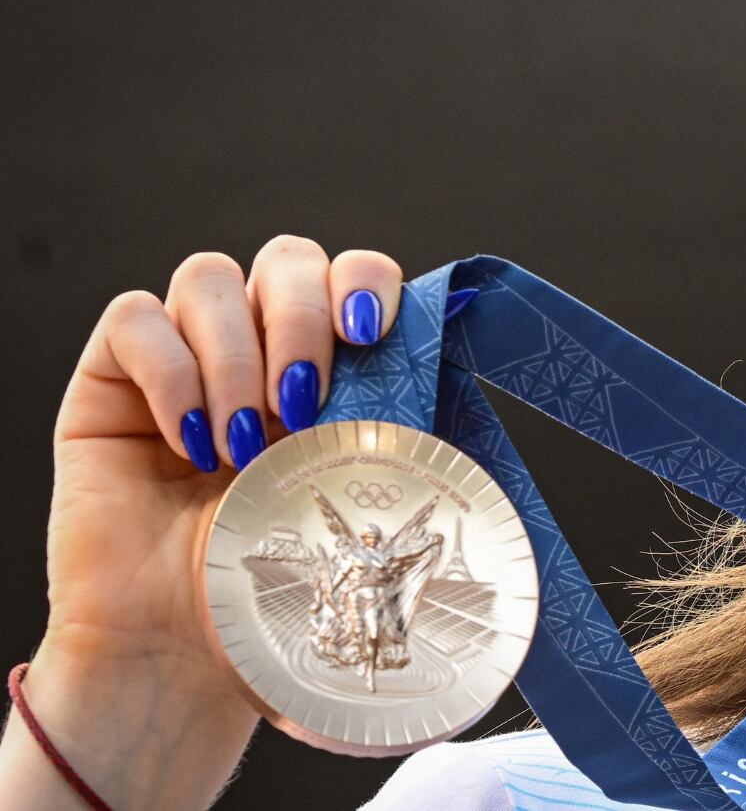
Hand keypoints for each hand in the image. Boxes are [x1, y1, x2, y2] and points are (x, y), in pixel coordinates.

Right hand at [40, 236, 403, 694]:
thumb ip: (407, 433)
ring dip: (235, 356)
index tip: (371, 331)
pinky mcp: (111, 380)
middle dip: (301, 317)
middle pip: (286, 259)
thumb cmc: (279, 590)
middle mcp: (260, 349)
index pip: (353, 273)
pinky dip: (170, 372)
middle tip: (303, 405)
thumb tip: (465, 376)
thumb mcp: (365, 505)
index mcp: (333, 368)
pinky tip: (189, 443)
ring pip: (210, 277)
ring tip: (243, 446)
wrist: (188, 655)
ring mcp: (185, 357)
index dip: (364, 280)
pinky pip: (134, 318)